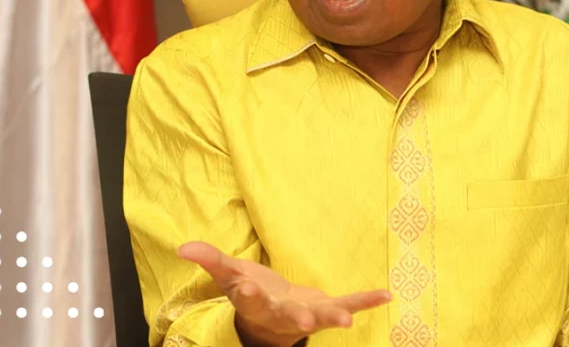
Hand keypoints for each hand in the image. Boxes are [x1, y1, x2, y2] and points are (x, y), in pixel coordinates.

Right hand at [178, 241, 391, 346]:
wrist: (270, 320)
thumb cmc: (250, 292)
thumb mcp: (228, 274)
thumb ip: (209, 260)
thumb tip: (182, 247)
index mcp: (255, 304)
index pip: (249, 300)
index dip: (249, 294)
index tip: (249, 288)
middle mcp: (281, 315)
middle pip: (286, 317)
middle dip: (295, 317)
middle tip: (303, 319)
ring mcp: (307, 314)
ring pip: (320, 319)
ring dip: (334, 317)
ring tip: (348, 321)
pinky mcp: (327, 308)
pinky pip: (348, 304)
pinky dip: (367, 301)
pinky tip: (386, 295)